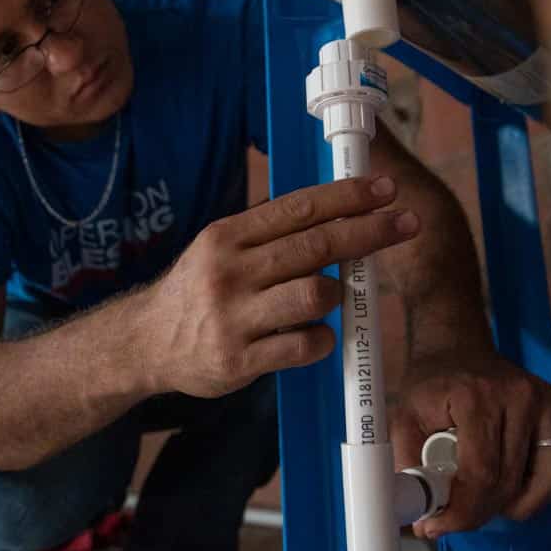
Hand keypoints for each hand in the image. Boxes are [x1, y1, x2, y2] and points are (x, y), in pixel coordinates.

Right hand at [141, 175, 418, 398]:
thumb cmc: (197, 291)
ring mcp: (233, 317)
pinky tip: (315, 335)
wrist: (144, 343)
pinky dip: (321, 339)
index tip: (384, 191)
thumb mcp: (219, 247)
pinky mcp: (239, 359)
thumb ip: (268, 231)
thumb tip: (332, 206)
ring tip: (331, 295)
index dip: (347, 197)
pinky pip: (303, 345)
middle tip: (405, 223)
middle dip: (369, 232)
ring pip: (314, 295)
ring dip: (336, 293)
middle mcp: (229, 271)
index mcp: (226, 235)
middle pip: (316, 245)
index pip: (298, 208)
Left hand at [392, 359, 550, 535]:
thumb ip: (406, 465)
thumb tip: (422, 518)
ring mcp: (550, 402)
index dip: (462, 511)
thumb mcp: (403, 417)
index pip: (480, 473)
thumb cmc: (432, 386)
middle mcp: (520, 397)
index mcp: (477, 397)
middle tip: (459, 517)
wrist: (457, 349)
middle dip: (485, 512)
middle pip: (515, 481)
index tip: (440, 526)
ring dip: (527, 505)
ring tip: (497, 505)